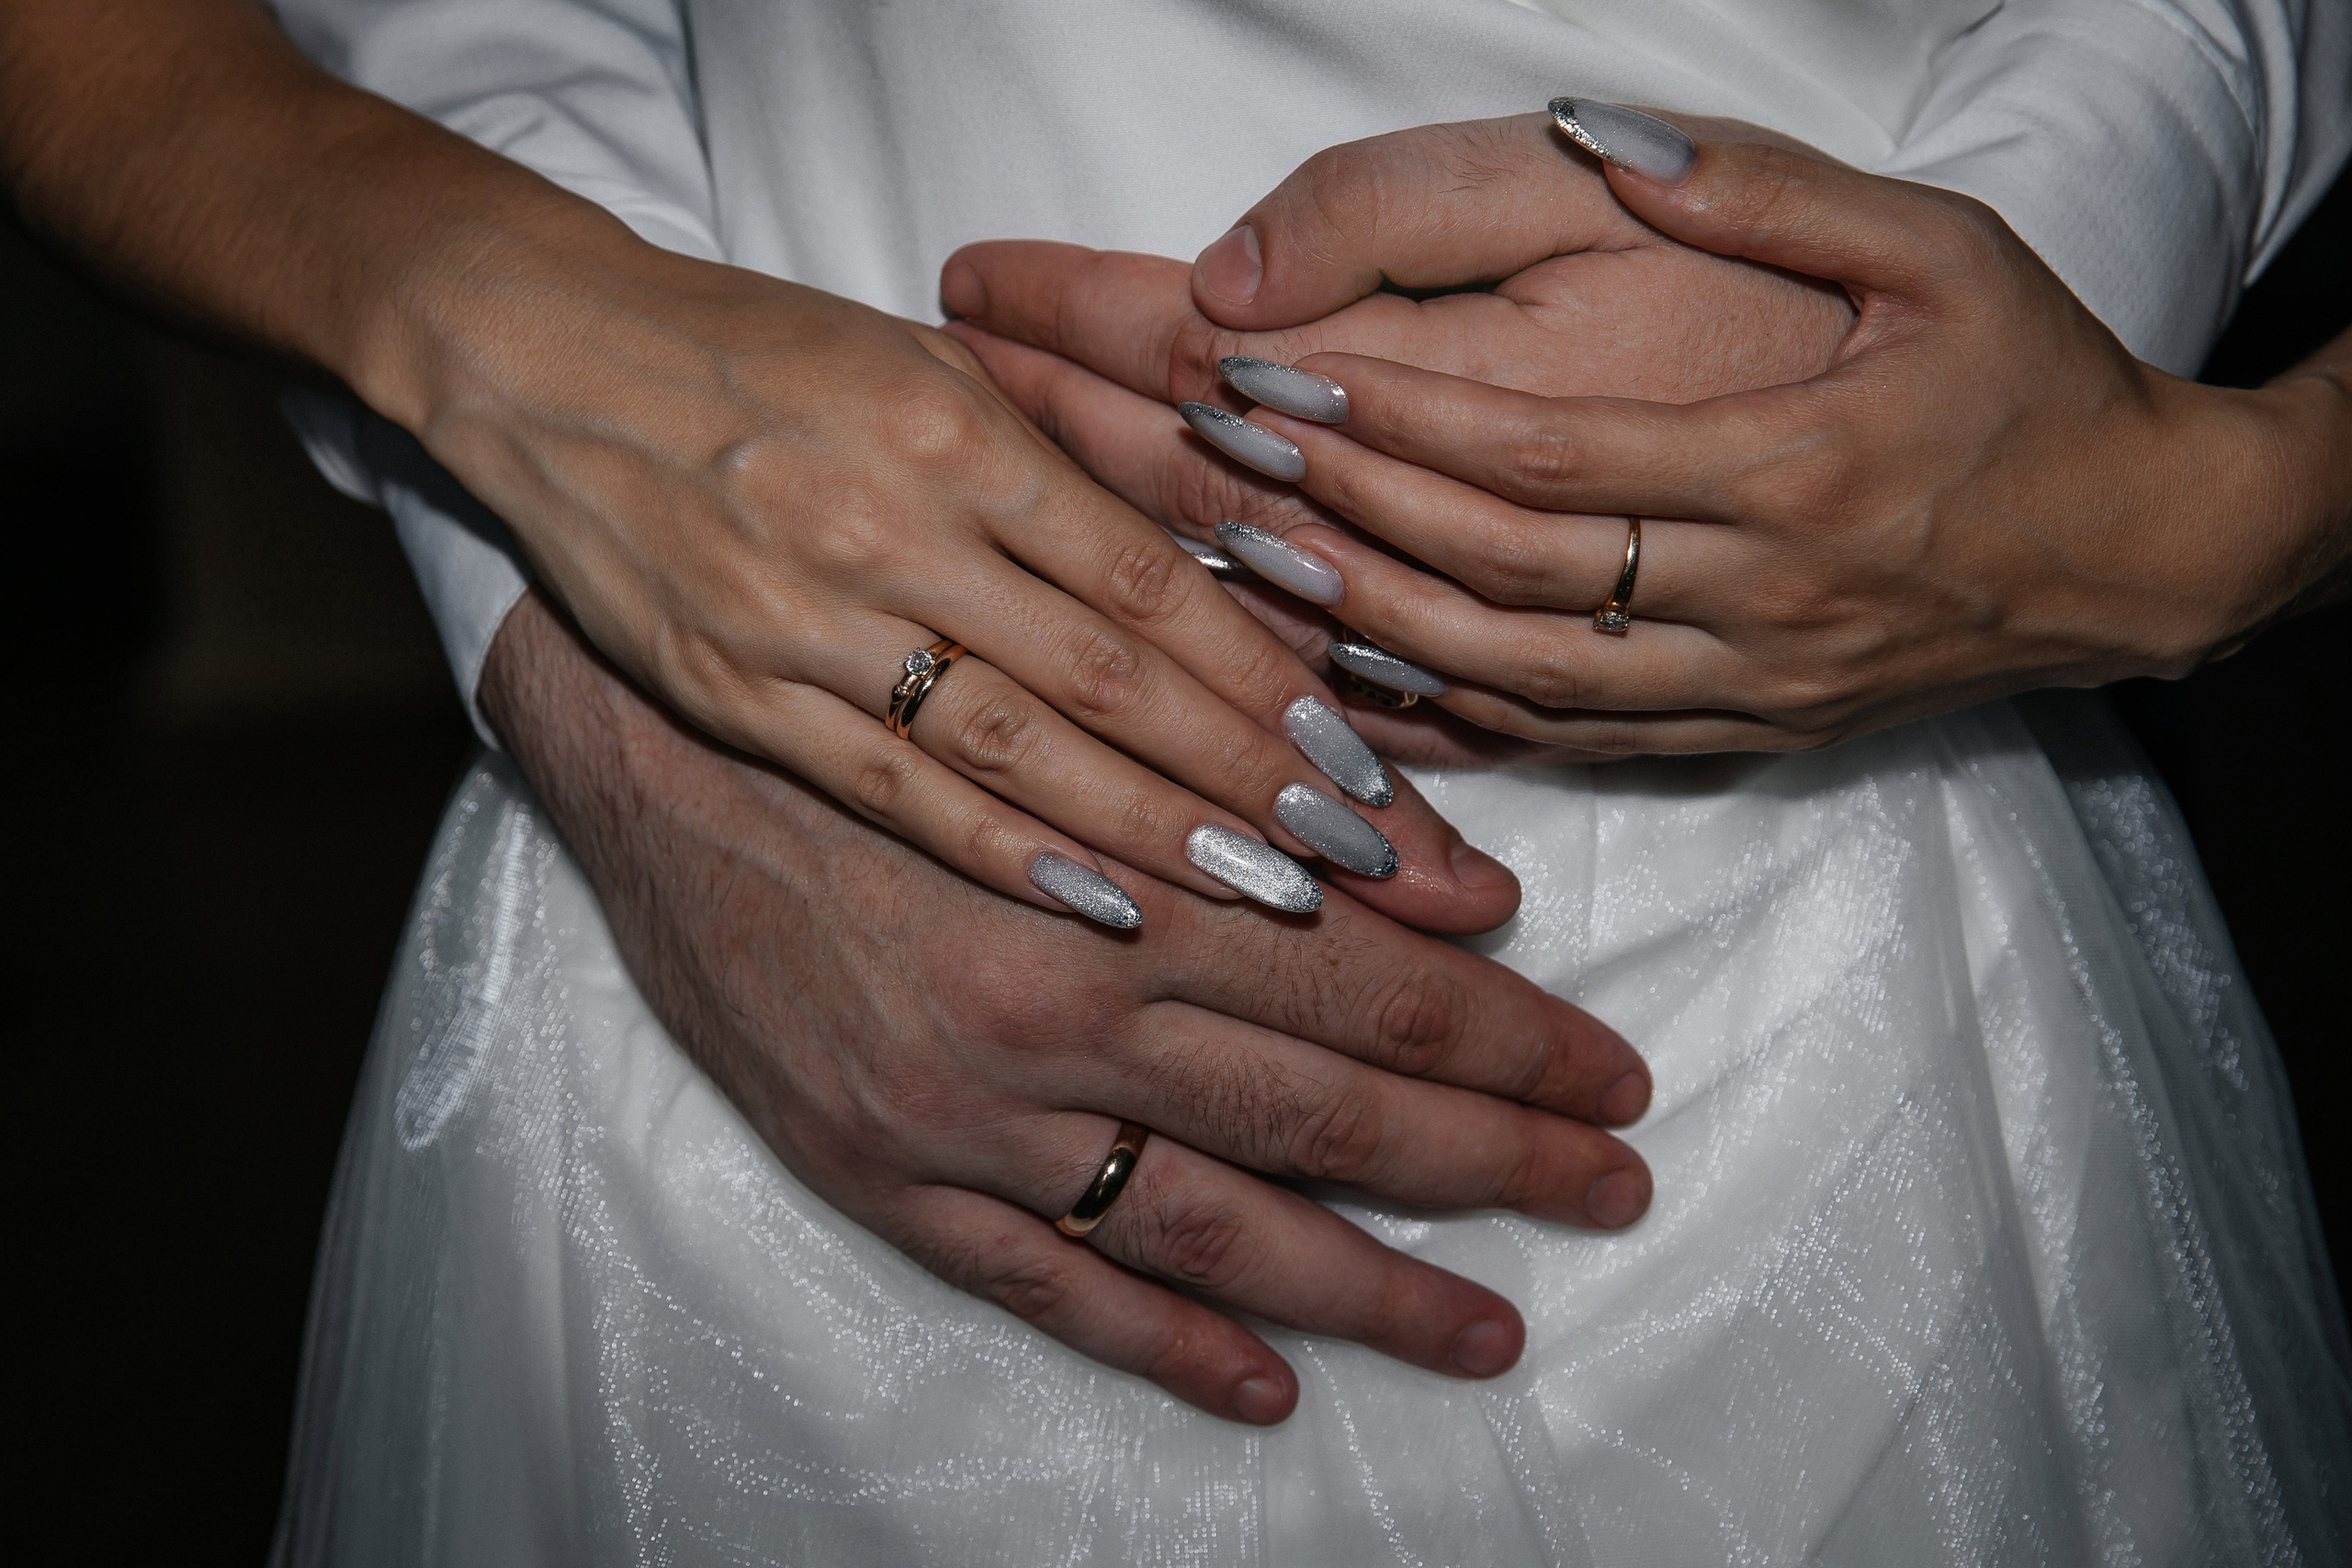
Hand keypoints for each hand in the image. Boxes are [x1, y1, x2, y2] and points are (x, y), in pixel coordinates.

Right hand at [380, 205, 1520, 927]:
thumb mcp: (936, 375)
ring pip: (1013, 748)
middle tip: (1366, 858)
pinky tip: (1099, 902)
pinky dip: (999, 850)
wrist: (553, 369)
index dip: (1265, 678)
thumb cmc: (771, 363)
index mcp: (961, 433)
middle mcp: (895, 527)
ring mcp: (806, 621)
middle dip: (1249, 776)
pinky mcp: (735, 694)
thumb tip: (1222, 573)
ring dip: (1154, 830)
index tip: (1361, 759)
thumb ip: (1067, 475)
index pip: (1152, 581)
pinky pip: (890, 789)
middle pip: (1111, 678)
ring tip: (1272, 896)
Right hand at [479, 590, 1656, 1424]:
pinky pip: (1043, 1288)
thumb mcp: (1079, 691)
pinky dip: (1162, 1346)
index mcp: (1122, 874)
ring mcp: (965, 1112)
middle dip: (1491, 1156)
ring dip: (1368, 1286)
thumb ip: (1258, 765)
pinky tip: (1269, 1385)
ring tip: (1494, 1326)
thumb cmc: (889, 691)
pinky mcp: (881, 1171)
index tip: (1612, 1070)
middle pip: (1320, 1107)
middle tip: (1613, 1185)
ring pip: (1205, 1227)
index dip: (1507, 1032)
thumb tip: (1443, 856)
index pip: (1367, 978)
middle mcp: (1056, 1008)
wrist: (657, 747)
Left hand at [1238, 117, 2351, 747]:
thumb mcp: (1938, 251)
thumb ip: (1771, 197)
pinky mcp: (1745, 735)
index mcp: (1797, 471)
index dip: (1401, 423)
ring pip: (1521, 679)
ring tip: (1257, 565)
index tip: (1283, 379)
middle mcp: (1762, 600)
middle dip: (1353, 516)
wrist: (2136, 554)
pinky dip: (1454, 714)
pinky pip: (1571, 742)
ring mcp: (1750, 685)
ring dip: (1374, 627)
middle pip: (1509, 575)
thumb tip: (1609, 147)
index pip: (1551, 457)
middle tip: (1230, 465)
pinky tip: (1357, 675)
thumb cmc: (2036, 385)